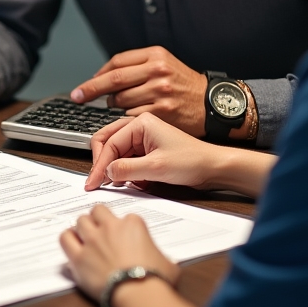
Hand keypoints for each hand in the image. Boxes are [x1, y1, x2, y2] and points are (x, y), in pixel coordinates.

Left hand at [60, 204, 179, 302]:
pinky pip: (65, 239)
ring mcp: (92, 240)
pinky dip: (67, 239)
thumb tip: (166, 263)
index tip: (124, 239)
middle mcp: (110, 227)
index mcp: (133, 224)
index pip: (125, 218)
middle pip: (97, 211)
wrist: (139, 295)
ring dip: (82, 228)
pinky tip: (71, 245)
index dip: (123, 229)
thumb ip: (164, 258)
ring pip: (80, 220)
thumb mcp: (169, 264)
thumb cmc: (155, 280)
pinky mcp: (79, 256)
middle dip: (98, 219)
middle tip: (100, 232)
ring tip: (85, 238)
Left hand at [71, 46, 206, 136]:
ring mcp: (160, 91)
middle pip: (114, 80)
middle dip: (91, 90)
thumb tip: (102, 76)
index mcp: (156, 55)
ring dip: (113, 105)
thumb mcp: (165, 63)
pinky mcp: (162, 112)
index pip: (116, 62)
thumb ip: (137, 66)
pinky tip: (130, 117)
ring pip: (121, 100)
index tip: (84, 85)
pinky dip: (126, 118)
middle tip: (78, 96)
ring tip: (119, 106)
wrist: (213, 104)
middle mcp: (157, 70)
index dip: (97, 75)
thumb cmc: (184, 85)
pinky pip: (132, 116)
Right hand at [85, 112, 226, 190]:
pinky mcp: (147, 150)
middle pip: (107, 142)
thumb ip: (127, 169)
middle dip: (102, 163)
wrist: (214, 168)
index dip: (99, 165)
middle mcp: (139, 127)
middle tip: (96, 182)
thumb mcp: (156, 168)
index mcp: (140, 123)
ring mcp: (143, 139)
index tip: (93, 182)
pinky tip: (133, 182)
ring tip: (116, 183)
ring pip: (117, 153)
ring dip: (115, 169)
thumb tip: (106, 172)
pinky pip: (128, 160)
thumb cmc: (192, 161)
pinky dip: (127, 172)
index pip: (109, 143)